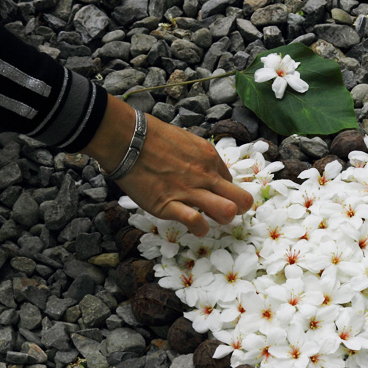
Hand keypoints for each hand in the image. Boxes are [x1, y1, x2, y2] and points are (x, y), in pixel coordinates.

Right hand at [82, 95, 252, 235]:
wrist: (127, 139)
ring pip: (226, 211)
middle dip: (238, 209)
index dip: (225, 192)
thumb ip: (200, 158)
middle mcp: (205, 175)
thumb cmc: (152, 138)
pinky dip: (200, 229)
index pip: (230, 183)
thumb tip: (208, 171)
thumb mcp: (186, 141)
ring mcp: (189, 191)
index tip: (214, 195)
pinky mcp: (170, 205)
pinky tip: (196, 227)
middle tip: (224, 213)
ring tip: (210, 219)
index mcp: (210, 158)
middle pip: (240, 199)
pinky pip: (195, 222)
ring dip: (222, 219)